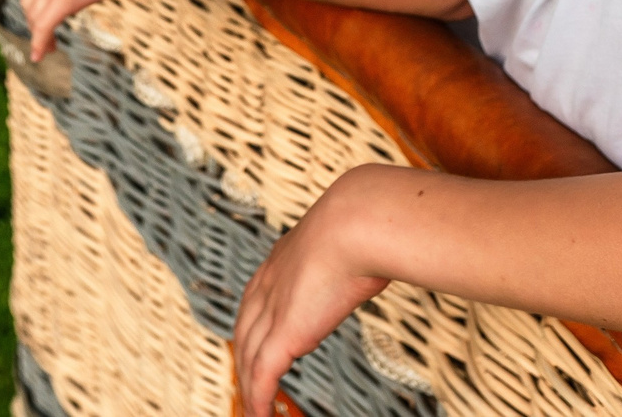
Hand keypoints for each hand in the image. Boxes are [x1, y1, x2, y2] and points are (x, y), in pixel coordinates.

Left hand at [234, 169, 390, 414]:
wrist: (357, 223)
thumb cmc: (366, 224)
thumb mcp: (352, 239)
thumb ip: (353, 254)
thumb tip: (378, 256)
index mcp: (281, 260)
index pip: (255, 299)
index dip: (252, 323)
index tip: (253, 339)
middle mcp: (268, 285)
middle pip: (244, 331)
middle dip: (243, 358)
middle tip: (246, 381)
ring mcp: (273, 310)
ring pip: (248, 358)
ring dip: (248, 386)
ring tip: (251, 410)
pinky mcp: (284, 334)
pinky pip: (262, 376)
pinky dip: (258, 399)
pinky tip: (259, 416)